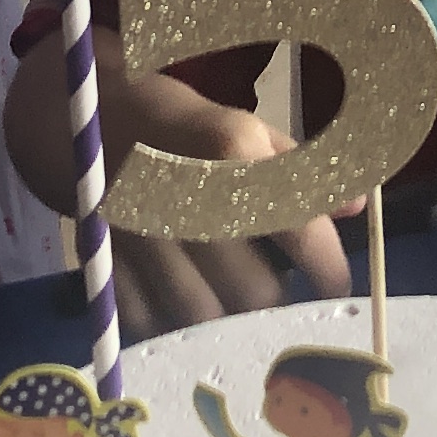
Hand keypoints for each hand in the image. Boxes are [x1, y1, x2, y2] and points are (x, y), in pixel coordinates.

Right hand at [4, 34, 354, 336]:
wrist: (80, 113)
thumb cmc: (177, 120)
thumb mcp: (244, 126)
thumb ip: (300, 167)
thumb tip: (355, 208)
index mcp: (231, 153)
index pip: (301, 232)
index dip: (329, 267)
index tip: (335, 282)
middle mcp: (188, 200)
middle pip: (255, 291)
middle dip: (275, 298)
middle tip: (279, 288)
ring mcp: (142, 235)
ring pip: (204, 316)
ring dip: (226, 317)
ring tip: (234, 301)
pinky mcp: (106, 260)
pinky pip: (148, 320)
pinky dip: (171, 322)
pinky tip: (183, 303)